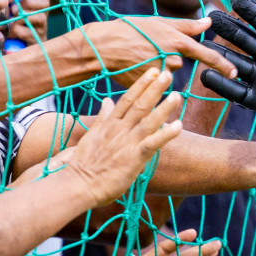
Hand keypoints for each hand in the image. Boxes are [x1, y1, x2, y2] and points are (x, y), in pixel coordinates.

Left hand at [8, 0, 50, 46]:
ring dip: (23, 16)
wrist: (10, 52)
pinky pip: (29, 33)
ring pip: (40, 17)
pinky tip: (10, 34)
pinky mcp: (37, 42)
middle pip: (45, 4)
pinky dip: (18, 31)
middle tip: (14, 8)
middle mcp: (42, 18)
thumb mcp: (7, 14)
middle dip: (29, 2)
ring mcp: (41, 30)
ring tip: (11, 19)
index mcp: (36, 9)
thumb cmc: (6, 29)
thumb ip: (8, 3)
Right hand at [61, 68, 184, 206]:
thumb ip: (101, 118)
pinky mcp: (133, 158)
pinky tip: (179, 125)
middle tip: (166, 73)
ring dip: (163, 107)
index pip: (127, 100)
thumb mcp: (90, 136)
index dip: (141, 85)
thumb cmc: (83, 165)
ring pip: (148, 120)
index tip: (152, 72)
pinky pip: (153, 143)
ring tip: (177, 94)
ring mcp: (126, 143)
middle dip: (154, 88)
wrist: (76, 184)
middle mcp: (118, 130)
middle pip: (139, 105)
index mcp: (109, 124)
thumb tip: (107, 101)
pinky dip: (166, 134)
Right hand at [74, 16, 234, 83]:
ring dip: (156, 66)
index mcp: (177, 42)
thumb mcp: (158, 22)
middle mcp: (173, 59)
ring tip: (137, 55)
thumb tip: (209, 20)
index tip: (236, 73)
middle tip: (145, 47)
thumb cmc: (129, 30)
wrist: (102, 47)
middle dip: (166, 56)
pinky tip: (133, 67)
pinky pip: (155, 82)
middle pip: (179, 63)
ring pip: (166, 72)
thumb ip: (186, 25)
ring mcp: (162, 74)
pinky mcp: (151, 85)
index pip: (207, 56)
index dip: (223, 65)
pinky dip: (147, 76)